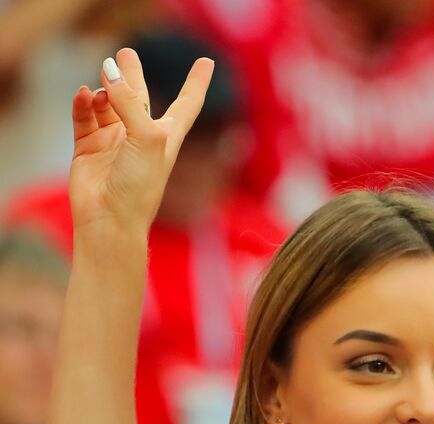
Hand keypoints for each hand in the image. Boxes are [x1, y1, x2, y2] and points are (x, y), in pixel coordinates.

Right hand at [68, 48, 213, 235]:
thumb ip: (131, 103)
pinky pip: (84, 115)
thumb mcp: (146, 138)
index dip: (196, 82)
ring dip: (106, 89)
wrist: (110, 219)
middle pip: (139, 96)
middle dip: (132, 76)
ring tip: (103, 74)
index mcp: (167, 136)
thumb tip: (110, 72)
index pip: (187, 103)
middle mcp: (141, 136)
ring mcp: (114, 140)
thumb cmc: (140, 186)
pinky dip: (83, 103)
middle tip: (125, 53)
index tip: (207, 62)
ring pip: (108, 103)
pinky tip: (84, 95)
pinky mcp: (88, 146)